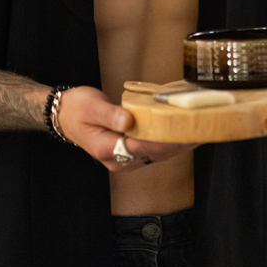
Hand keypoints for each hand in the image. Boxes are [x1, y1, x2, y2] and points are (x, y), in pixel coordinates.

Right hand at [57, 86, 198, 171]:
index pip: (143, 146)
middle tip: (202, 132)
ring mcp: (124, 159)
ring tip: (199, 133)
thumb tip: (129, 120)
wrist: (64, 116)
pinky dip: (169, 143)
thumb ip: (110, 114)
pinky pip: (153, 151)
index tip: (184, 133)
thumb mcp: (91, 106)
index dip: (165, 140)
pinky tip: (182, 135)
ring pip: (157, 156)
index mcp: (108, 148)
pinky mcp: (129, 153)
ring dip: (178, 146)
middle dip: (179, 145)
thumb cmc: (77, 109)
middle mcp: (118, 159)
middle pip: (154, 155)